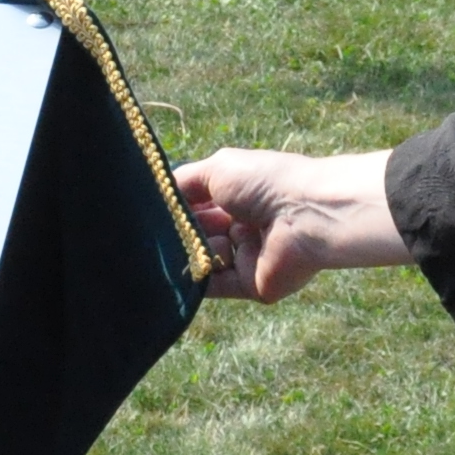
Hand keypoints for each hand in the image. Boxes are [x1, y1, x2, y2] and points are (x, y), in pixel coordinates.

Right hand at [170, 146, 407, 302]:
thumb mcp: (217, 169)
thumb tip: (158, 193)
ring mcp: (249, 256)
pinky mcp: (252, 284)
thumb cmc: (264, 182)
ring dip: (187, 253)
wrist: (305, 214)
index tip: (149, 211)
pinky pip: (216, 285)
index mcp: (240, 196)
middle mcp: (244, 226)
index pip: (199, 205)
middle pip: (200, 234)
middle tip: (152, 233)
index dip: (177, 208)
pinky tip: (176, 270)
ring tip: (172, 246)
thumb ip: (185, 182)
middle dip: (179, 232)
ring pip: (205, 260)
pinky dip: (196, 279)